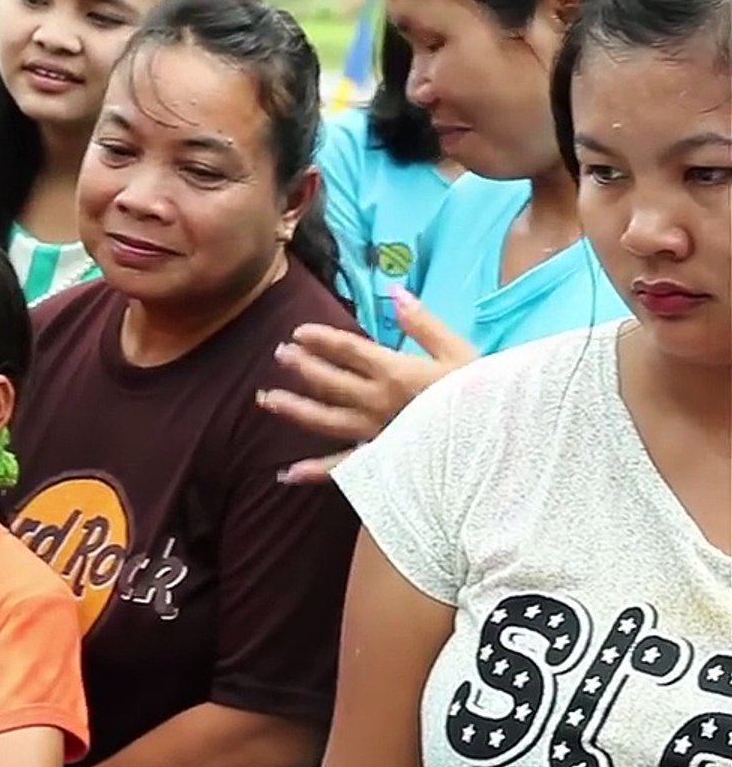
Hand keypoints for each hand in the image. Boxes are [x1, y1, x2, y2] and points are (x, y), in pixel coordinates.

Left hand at [257, 287, 476, 483]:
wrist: (499, 441)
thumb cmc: (484, 392)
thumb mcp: (458, 350)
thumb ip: (423, 323)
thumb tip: (395, 292)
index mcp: (395, 372)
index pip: (349, 350)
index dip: (322, 339)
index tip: (299, 332)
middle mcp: (377, 402)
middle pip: (330, 382)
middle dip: (302, 366)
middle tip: (278, 354)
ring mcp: (374, 434)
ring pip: (325, 420)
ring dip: (294, 409)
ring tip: (266, 399)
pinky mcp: (380, 463)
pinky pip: (344, 469)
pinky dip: (315, 472)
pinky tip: (287, 474)